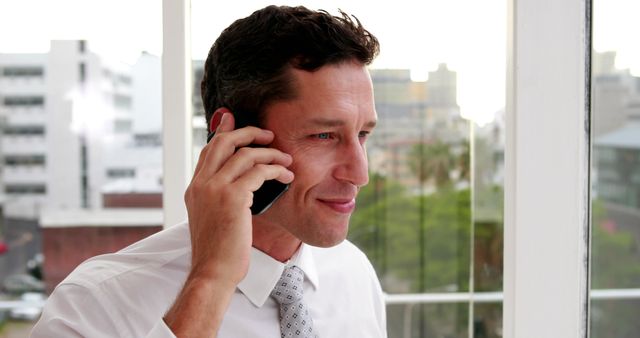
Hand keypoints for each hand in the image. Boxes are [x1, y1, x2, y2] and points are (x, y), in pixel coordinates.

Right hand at [184, 112, 293, 284]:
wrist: (213, 271)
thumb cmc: (218, 251)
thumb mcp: (212, 219)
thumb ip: (219, 198)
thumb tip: (238, 187)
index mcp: (195, 188)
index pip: (209, 150)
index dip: (223, 132)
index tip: (233, 120)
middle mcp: (201, 184)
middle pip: (223, 142)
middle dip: (248, 132)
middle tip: (268, 134)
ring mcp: (215, 189)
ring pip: (245, 154)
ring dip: (270, 154)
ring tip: (286, 160)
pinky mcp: (232, 197)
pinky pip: (258, 172)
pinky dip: (275, 170)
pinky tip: (286, 176)